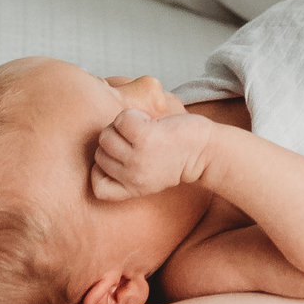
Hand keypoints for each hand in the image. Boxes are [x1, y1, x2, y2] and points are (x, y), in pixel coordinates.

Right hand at [90, 108, 214, 201]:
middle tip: (136, 139)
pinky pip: (121, 120)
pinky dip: (132, 115)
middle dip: (114, 141)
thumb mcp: (148, 178)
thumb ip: (124, 172)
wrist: (206, 151)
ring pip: (106, 136)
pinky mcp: (146, 137)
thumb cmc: (176, 157)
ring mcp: (138, 157)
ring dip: (120, 127)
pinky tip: (147, 120)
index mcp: (132, 188)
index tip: (119, 160)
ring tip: (141, 128)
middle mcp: (133, 176)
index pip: (97, 187)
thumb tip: (99, 146)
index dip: (101, 170)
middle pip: (99, 153)